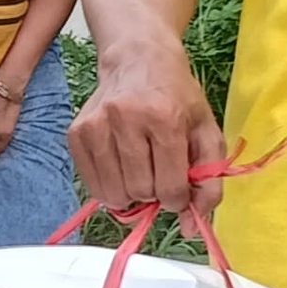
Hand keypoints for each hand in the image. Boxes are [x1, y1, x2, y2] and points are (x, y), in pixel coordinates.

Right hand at [69, 34, 225, 220]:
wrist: (139, 59)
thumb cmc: (176, 97)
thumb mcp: (207, 132)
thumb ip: (209, 182)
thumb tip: (191, 228)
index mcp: (165, 118)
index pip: (170, 188)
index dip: (178, 198)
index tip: (179, 186)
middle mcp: (126, 119)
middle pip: (141, 192)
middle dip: (154, 193)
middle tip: (159, 172)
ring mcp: (97, 125)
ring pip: (114, 195)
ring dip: (132, 194)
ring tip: (141, 170)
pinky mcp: (77, 133)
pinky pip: (92, 187)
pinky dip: (110, 188)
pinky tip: (122, 168)